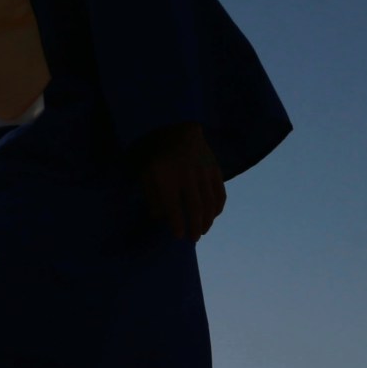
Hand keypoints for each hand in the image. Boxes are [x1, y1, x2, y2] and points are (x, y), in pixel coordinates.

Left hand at [135, 122, 224, 240]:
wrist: (178, 128)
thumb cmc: (158, 156)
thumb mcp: (146, 173)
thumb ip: (151, 196)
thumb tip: (159, 218)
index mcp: (166, 176)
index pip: (173, 205)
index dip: (177, 223)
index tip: (178, 235)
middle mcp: (187, 175)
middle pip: (195, 207)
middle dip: (195, 226)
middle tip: (193, 239)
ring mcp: (204, 172)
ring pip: (210, 202)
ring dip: (208, 220)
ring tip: (202, 231)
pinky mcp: (215, 169)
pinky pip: (220, 193)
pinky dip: (218, 207)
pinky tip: (213, 216)